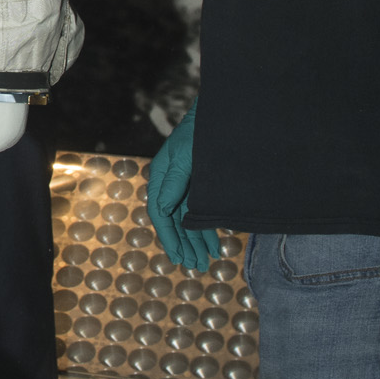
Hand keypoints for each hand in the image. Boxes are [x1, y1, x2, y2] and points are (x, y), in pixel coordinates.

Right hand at [145, 108, 219, 274]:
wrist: (219, 113)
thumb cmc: (200, 130)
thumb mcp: (185, 157)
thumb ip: (174, 184)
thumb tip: (163, 211)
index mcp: (160, 176)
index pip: (160, 213)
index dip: (169, 237)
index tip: (178, 256)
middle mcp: (171, 183)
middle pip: (175, 220)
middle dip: (185, 244)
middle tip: (195, 265)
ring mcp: (186, 183)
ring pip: (189, 218)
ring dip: (197, 239)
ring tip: (206, 260)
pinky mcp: (201, 183)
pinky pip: (200, 210)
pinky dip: (207, 226)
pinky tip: (214, 241)